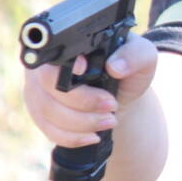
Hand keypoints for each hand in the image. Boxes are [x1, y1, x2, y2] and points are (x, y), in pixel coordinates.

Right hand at [22, 33, 158, 148]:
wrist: (121, 98)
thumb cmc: (128, 71)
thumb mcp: (143, 57)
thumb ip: (135, 54)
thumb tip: (115, 66)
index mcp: (67, 44)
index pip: (53, 51)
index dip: (64, 65)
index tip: (84, 70)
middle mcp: (46, 64)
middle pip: (48, 83)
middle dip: (83, 100)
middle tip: (111, 105)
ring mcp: (38, 90)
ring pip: (47, 110)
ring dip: (81, 122)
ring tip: (109, 121)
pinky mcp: (40, 115)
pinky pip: (48, 130)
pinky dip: (73, 137)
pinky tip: (93, 136)